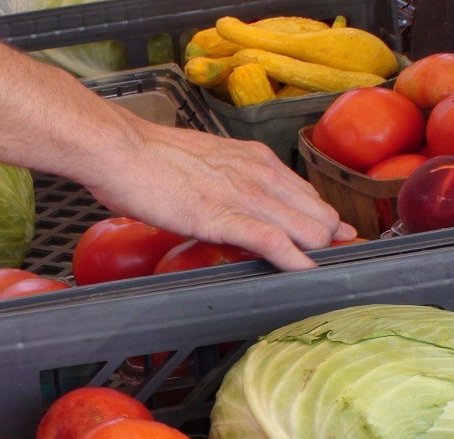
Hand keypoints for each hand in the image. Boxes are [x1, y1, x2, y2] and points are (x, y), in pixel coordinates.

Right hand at [81, 109, 356, 270]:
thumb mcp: (204, 162)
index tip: (331, 242)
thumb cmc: (150, 158)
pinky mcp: (224, 217)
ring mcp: (244, 196)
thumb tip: (232, 201)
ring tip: (325, 273)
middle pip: (318, 214)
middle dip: (328, 242)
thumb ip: (227, 180)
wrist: (121, 150)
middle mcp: (259, 174)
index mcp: (255, 159)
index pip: (308, 195)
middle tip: (332, 263)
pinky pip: (274, 242)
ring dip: (318, 254)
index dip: (323, 222)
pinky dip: (294, 261)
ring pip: (306, 228)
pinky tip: (304, 274)